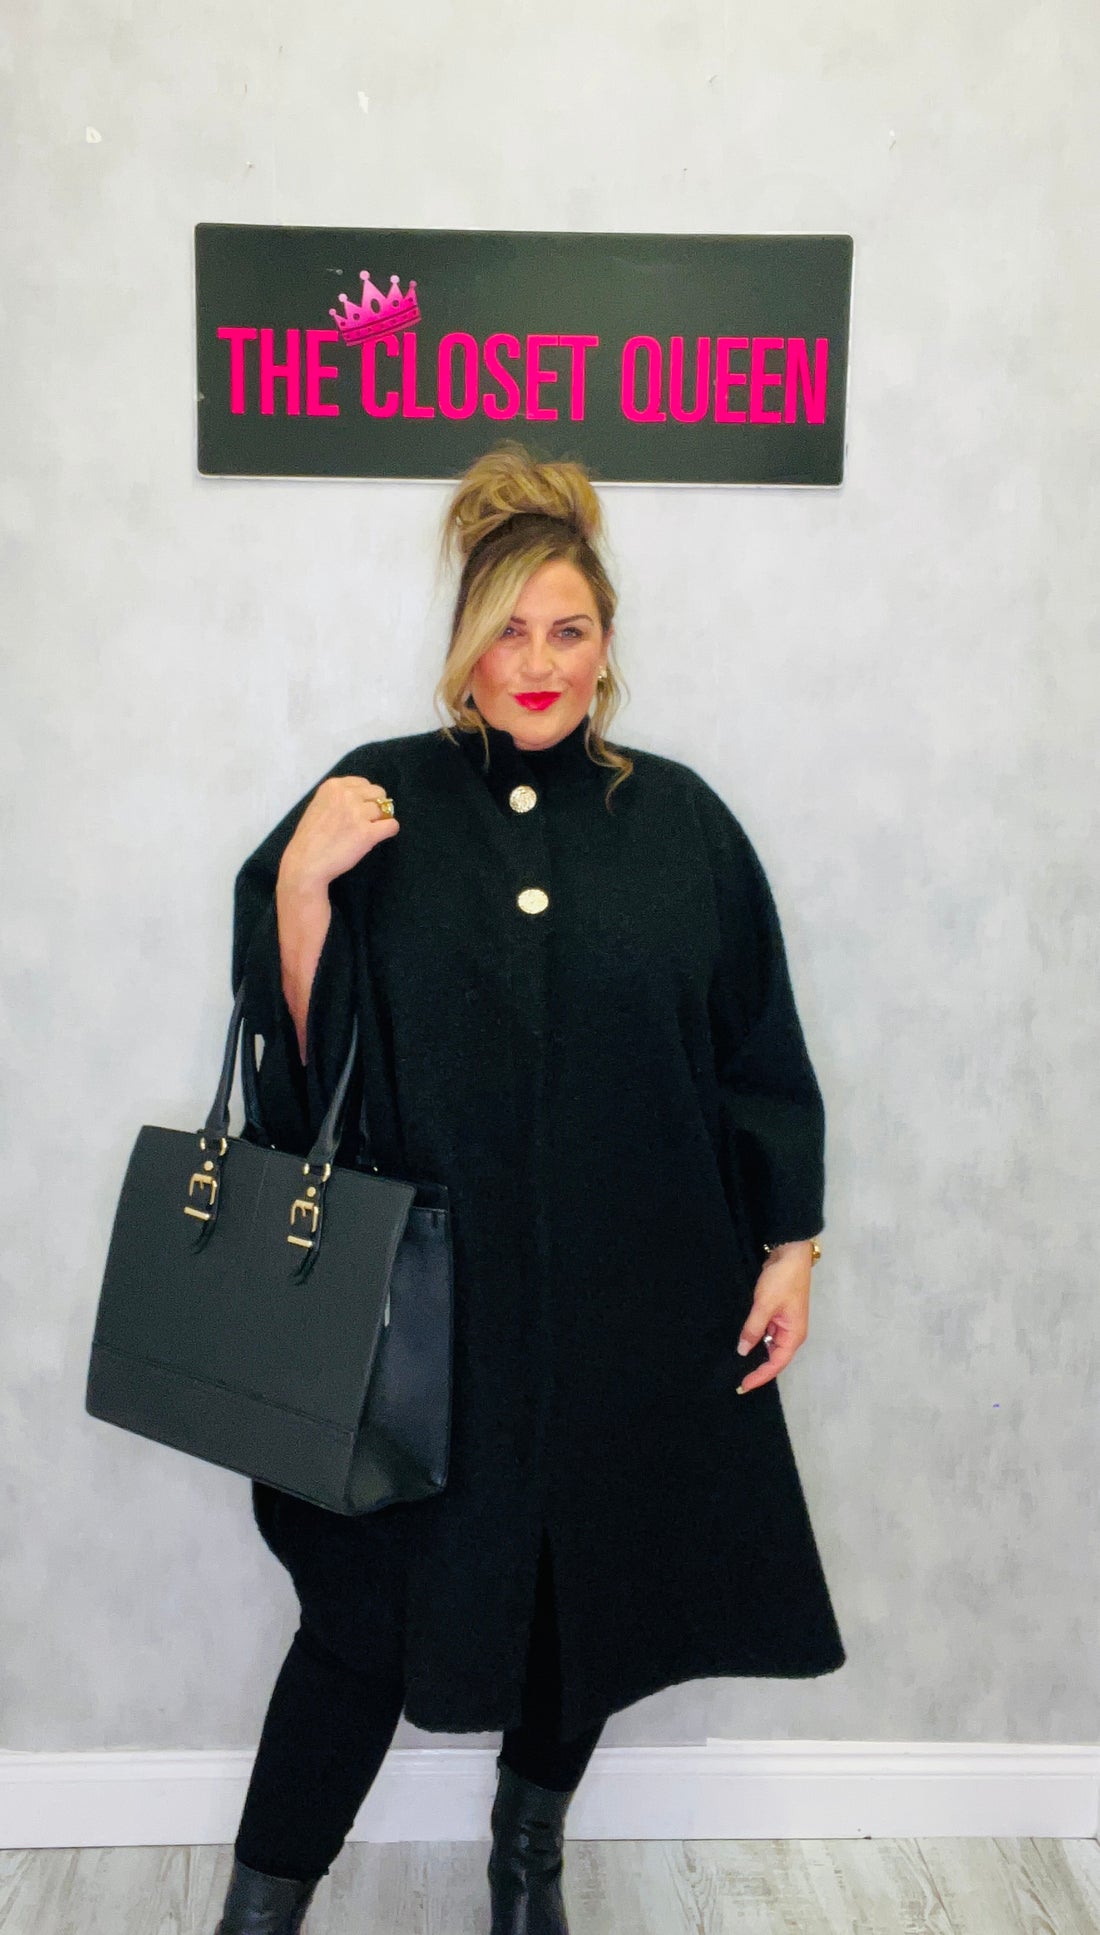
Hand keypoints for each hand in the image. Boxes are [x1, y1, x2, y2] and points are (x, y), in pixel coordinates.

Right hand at [279, 775, 399, 893]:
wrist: (305, 862)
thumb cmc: (310, 839)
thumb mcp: (318, 805)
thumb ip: (338, 798)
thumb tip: (364, 799)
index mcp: (333, 786)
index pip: (364, 783)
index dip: (365, 797)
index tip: (359, 809)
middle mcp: (346, 795)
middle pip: (378, 793)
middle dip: (375, 806)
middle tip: (365, 821)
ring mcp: (357, 813)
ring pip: (385, 810)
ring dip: (379, 821)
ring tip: (364, 833)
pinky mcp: (367, 833)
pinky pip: (392, 825)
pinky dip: (389, 831)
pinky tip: (376, 838)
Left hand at [734, 1240, 813, 1393]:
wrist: (790, 1253)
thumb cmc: (782, 1280)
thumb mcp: (765, 1305)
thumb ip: (753, 1329)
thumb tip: (743, 1350)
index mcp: (794, 1335)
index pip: (776, 1364)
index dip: (760, 1376)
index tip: (743, 1386)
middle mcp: (791, 1333)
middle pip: (774, 1358)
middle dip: (757, 1369)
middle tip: (737, 1379)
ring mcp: (784, 1323)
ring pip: (768, 1345)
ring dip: (755, 1354)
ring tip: (737, 1365)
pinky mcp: (776, 1314)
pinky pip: (765, 1332)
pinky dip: (754, 1338)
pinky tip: (742, 1342)